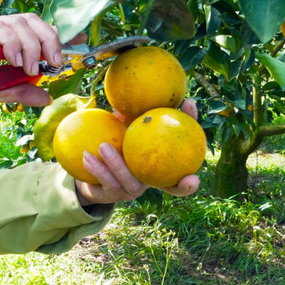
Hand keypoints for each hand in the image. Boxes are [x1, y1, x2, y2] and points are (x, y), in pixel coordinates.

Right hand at [0, 14, 82, 105]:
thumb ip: (19, 91)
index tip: (77, 46)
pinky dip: (11, 43)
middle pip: (33, 20)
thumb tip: (47, 96)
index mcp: (7, 39)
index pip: (38, 29)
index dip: (58, 35)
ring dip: (31, 45)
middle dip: (49, 39)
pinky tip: (13, 61)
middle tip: (54, 61)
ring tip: (29, 68)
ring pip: (19, 23)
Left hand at [74, 99, 200, 204]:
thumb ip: (140, 114)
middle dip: (181, 186)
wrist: (90, 168)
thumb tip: (146, 88)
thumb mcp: (129, 126)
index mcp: (161, 167)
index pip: (186, 169)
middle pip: (170, 187)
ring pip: (130, 182)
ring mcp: (132, 192)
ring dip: (117, 165)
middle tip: (182, 172)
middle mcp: (150, 183)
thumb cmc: (116, 141)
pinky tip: (86, 156)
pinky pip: (107, 183)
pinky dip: (97, 169)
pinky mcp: (112, 196)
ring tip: (103, 146)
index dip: (195, 173)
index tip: (198, 170)